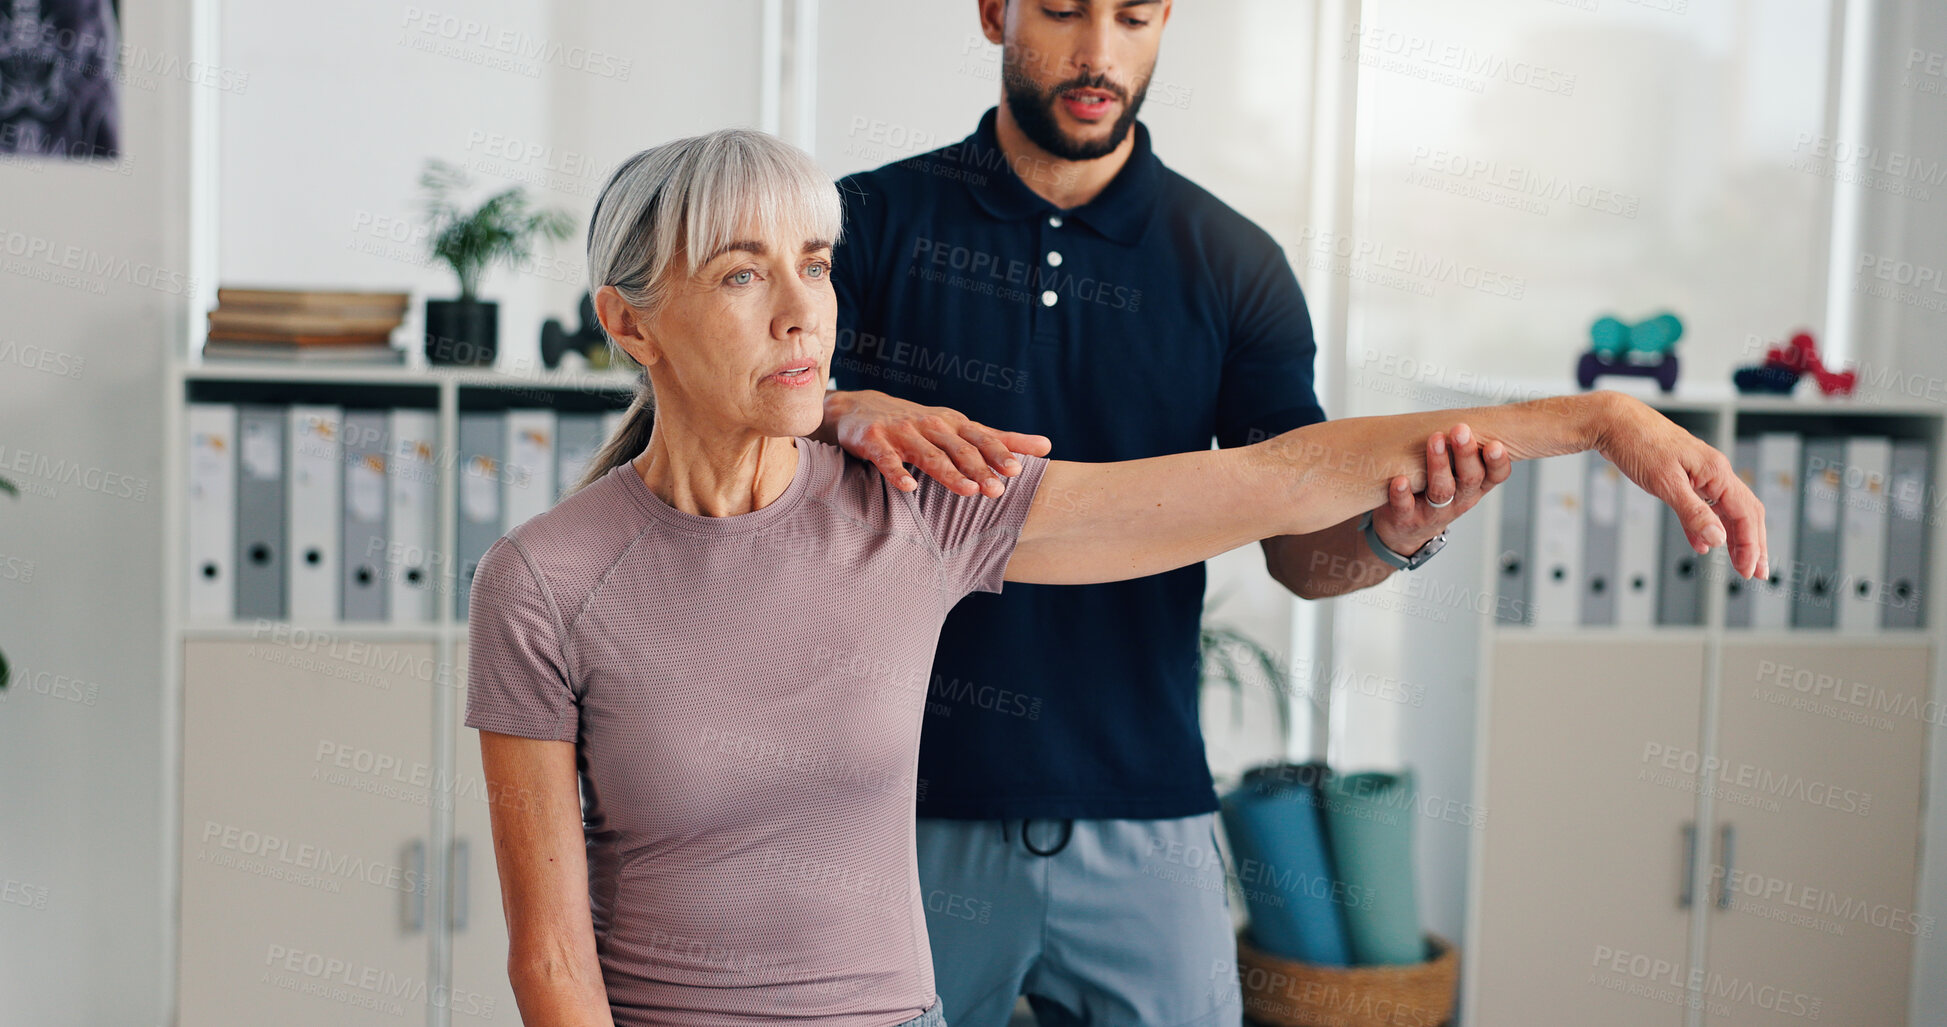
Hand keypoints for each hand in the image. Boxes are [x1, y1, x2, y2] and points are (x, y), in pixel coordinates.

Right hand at [825, 389, 1052, 496]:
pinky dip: (897, 472)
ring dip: (949, 473)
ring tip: (968, 491)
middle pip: (959, 449)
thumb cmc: (919, 425)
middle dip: (980, 468)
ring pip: (929, 456)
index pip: (982, 439)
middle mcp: (932, 426)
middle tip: (997, 490)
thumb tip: (1047, 446)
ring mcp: (902, 433)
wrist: (858, 410)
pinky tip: (909, 488)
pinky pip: (887, 459)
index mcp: (954, 425)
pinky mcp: (874, 441)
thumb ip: (1000, 440)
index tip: (1018, 470)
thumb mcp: (959, 429)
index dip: (999, 453)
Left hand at [1372, 422, 1512, 555]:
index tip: (1495, 444)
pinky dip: (1402, 494)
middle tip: (1460, 430)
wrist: (1405, 530)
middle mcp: (1459, 500)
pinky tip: (1400, 480)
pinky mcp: (1407, 519)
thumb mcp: (1455, 475)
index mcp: (1474, 486)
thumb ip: (1463, 450)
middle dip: (1466, 454)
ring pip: (1441, 490)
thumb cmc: (1433, 493)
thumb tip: (1472, 411)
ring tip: (1435, 440)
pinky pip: (1405, 507)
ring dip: (1438, 464)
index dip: (1498, 462)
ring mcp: (1433, 512)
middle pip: (1470, 478)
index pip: (1496, 475)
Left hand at [1592, 393, 1768, 579]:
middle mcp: (1714, 472)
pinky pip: (1704, 505)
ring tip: (1739, 562)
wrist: (1613, 421)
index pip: (1745, 513)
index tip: (1748, 571)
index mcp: (1716, 472)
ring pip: (1727, 510)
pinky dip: (1706, 527)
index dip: (1750, 544)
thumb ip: (1693, 513)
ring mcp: (1700, 474)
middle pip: (1745, 512)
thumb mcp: (1665, 483)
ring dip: (1734, 537)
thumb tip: (1718, 539)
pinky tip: (1702, 544)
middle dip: (1754, 543)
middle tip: (1757, 573)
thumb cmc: (1637, 443)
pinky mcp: (1684, 477)